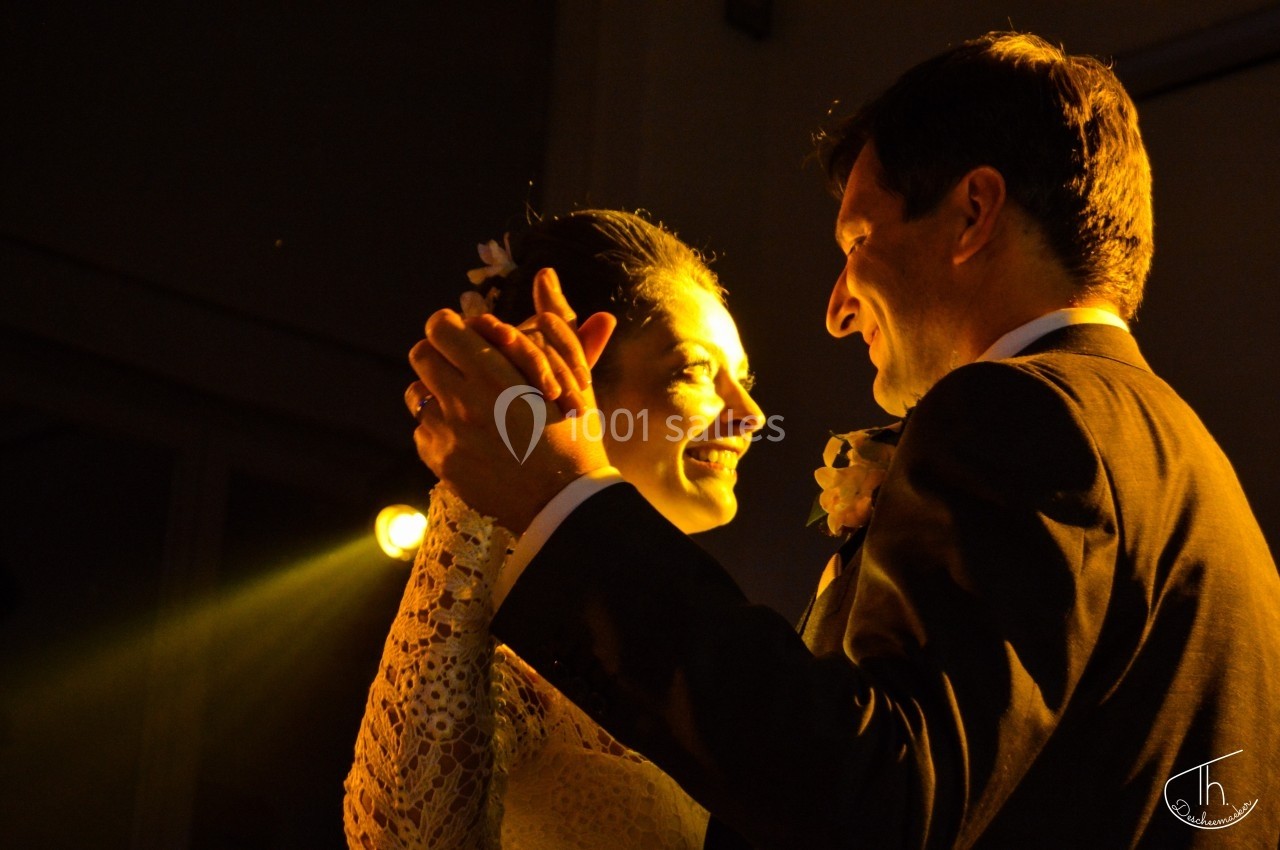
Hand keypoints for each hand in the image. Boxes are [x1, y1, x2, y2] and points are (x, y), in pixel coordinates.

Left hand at [405, 282, 612, 532]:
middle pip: (422, 355)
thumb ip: (557, 322)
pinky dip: (440, 431)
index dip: (451, 327)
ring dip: (436, 393)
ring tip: (467, 407)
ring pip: (416, 393)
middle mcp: (463, 400)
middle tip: (465, 369)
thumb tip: (546, 274)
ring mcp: (447, 433)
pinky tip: (470, 440)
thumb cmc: (576, 435)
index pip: (441, 327)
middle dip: (441, 356)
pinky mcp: (440, 462)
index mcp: (494, 373)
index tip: (466, 336)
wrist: (565, 503)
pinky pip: (422, 431)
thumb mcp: (574, 376)